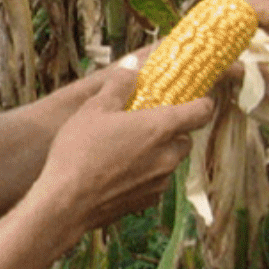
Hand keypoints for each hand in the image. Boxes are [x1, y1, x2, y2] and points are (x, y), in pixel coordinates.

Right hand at [26, 70, 210, 248]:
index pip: (201, 112)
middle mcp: (167, 156)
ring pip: (169, 162)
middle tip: (146, 124)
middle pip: (185, 139)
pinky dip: (145, 174)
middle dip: (172, 131)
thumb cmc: (79, 151)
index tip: (195, 99)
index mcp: (160, 127)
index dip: (202, 103)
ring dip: (157, 153)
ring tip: (127, 149)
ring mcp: (160, 182)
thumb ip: (119, 85)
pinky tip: (118, 171)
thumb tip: (132, 66)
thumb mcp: (94, 108)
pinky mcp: (148, 201)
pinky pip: (156, 182)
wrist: (66, 203)